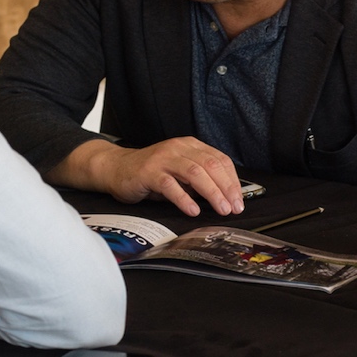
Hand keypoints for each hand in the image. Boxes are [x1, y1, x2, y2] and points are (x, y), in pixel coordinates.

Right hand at [55, 137, 244, 216]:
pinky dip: (184, 199)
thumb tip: (226, 197)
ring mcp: (163, 158)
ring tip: (221, 209)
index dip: (232, 180)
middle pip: (210, 165)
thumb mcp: (180, 173)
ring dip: (212, 193)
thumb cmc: (151, 174)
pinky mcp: (149, 171)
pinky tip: (193, 210)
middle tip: (234, 207)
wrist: (116, 168)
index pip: (220, 159)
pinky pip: (170, 185)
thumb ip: (200, 180)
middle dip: (226, 188)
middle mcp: (179, 148)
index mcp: (190, 146)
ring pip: (195, 172)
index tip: (239, 200)